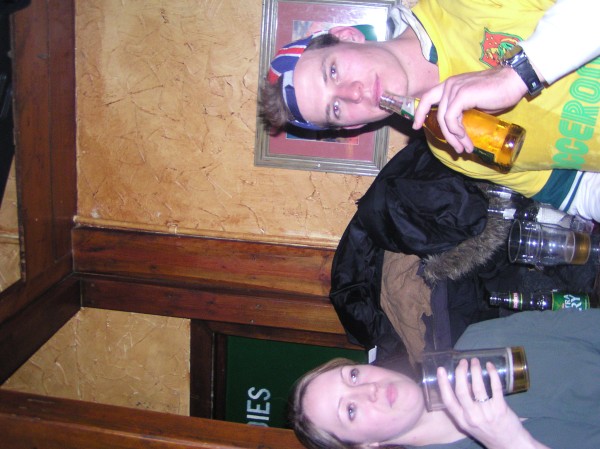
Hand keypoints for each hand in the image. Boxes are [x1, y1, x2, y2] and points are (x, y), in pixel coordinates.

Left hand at [413, 67, 527, 153]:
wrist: (514, 80)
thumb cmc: (498, 92)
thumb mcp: (474, 102)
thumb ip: (462, 111)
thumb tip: (458, 129)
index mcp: (450, 85)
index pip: (428, 97)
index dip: (420, 112)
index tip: (416, 126)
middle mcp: (449, 85)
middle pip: (436, 113)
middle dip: (445, 134)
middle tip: (455, 148)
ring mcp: (454, 88)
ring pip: (444, 119)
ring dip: (454, 137)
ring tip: (464, 147)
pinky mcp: (461, 95)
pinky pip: (451, 118)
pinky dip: (456, 130)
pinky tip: (464, 136)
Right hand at [437, 358, 548, 448]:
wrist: (509, 444)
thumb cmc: (487, 431)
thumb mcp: (470, 422)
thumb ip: (464, 405)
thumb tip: (464, 382)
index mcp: (462, 420)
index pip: (448, 400)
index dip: (443, 384)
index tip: (441, 370)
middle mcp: (472, 417)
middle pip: (462, 391)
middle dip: (460, 373)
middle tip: (462, 362)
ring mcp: (487, 413)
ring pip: (478, 387)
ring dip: (475, 370)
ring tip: (475, 361)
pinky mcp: (501, 409)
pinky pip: (495, 388)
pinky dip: (492, 374)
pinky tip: (490, 366)